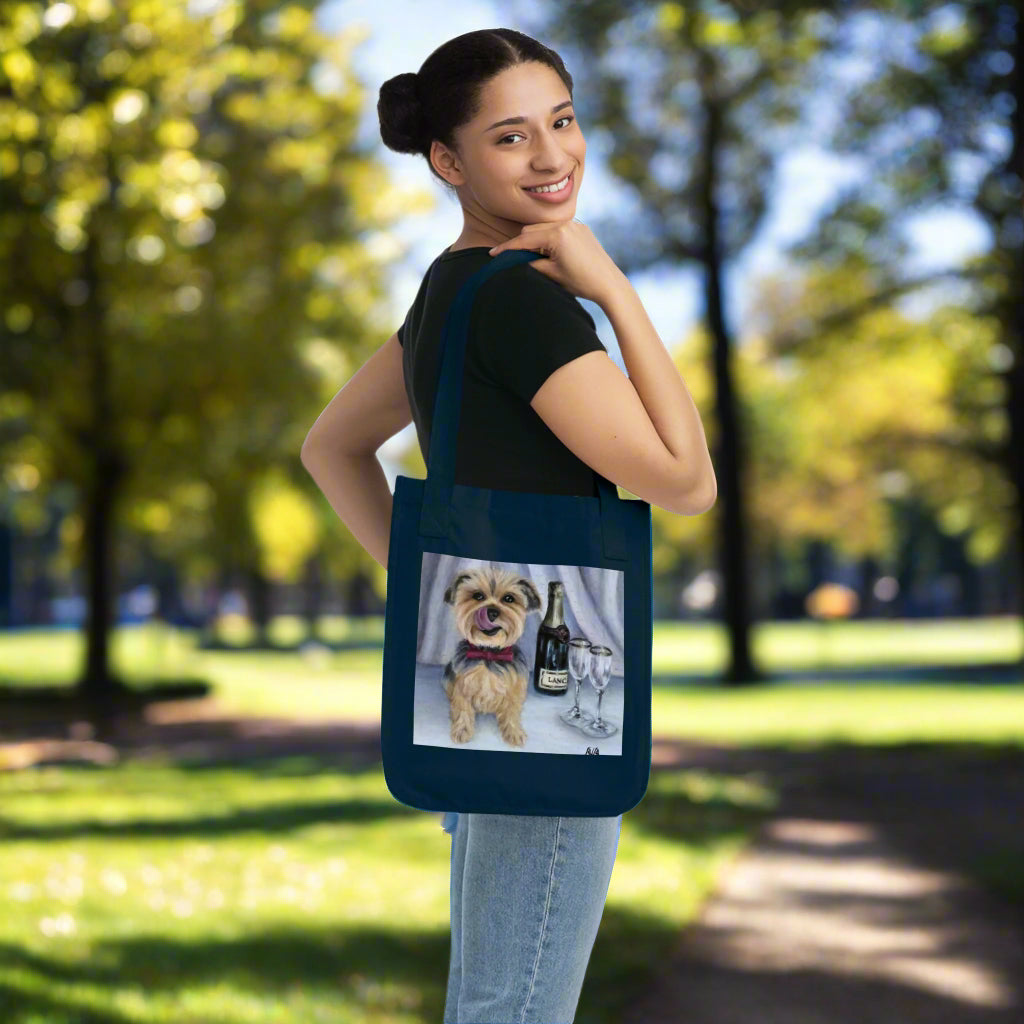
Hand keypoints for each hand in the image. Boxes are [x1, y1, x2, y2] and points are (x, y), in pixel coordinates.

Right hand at [488, 218, 623, 304]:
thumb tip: (517, 259)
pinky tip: (551, 254)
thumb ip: (531, 263)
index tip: (492, 254)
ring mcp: (575, 225)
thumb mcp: (551, 275)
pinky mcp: (581, 228)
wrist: (609, 284)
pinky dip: (549, 239)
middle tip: (514, 260)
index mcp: (557, 235)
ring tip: (536, 259)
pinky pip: (558, 229)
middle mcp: (565, 224)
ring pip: (543, 229)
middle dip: (521, 244)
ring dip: (535, 240)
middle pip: (531, 230)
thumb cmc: (581, 283)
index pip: (524, 240)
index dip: (507, 249)